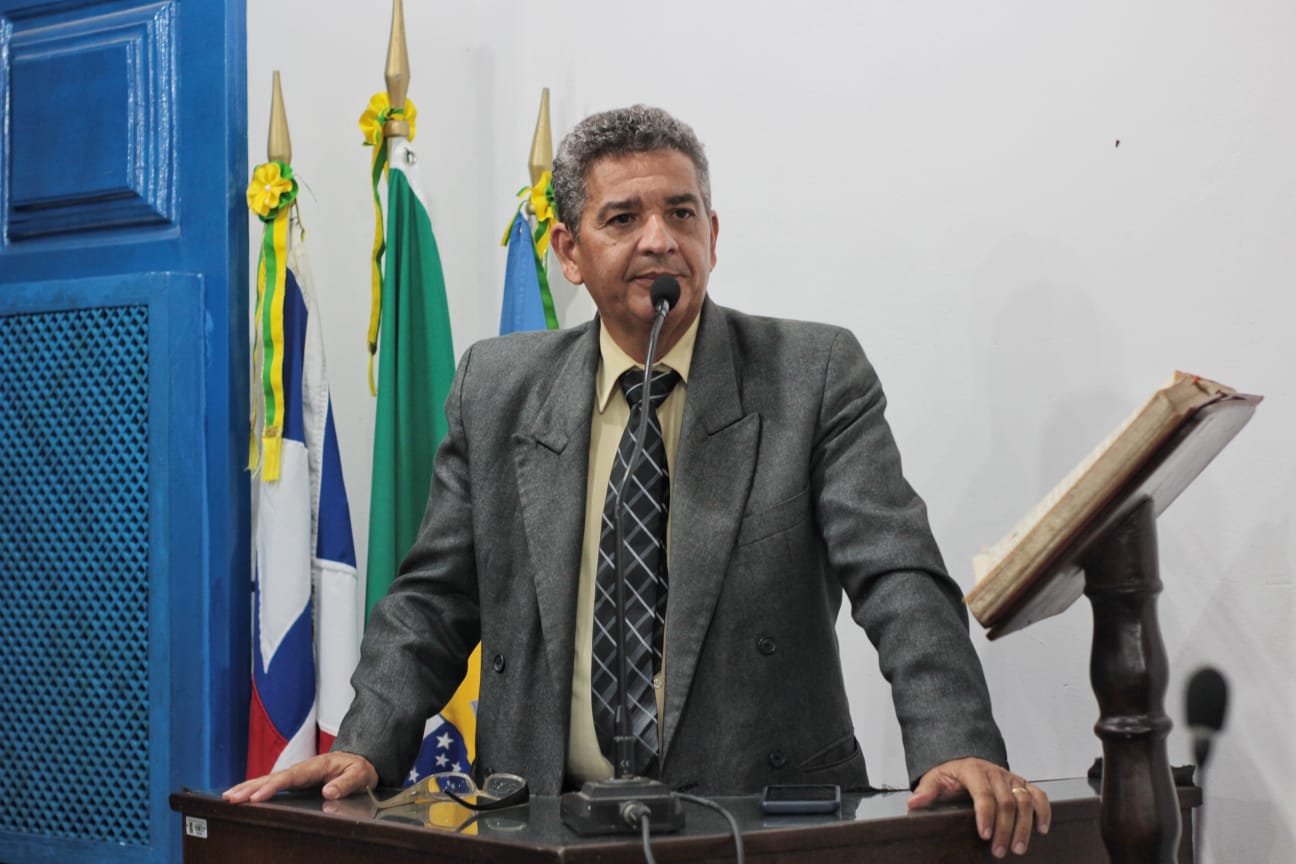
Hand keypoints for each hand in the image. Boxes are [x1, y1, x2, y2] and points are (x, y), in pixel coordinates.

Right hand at [222, 751, 377, 803]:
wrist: (361, 761)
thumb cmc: (360, 769)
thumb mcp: (360, 775)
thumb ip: (346, 783)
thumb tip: (328, 792)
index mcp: (317, 765)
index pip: (291, 777)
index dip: (273, 786)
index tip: (257, 796)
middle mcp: (303, 768)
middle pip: (273, 777)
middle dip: (251, 787)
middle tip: (231, 797)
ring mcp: (297, 774)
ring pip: (269, 780)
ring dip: (248, 787)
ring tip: (228, 797)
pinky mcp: (295, 781)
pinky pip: (273, 784)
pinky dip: (256, 789)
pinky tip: (242, 796)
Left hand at [907, 757, 1050, 858]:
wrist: (963, 761)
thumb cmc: (949, 776)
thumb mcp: (934, 780)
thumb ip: (926, 792)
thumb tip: (914, 803)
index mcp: (973, 770)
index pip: (983, 793)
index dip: (985, 815)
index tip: (984, 835)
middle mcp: (995, 772)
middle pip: (1007, 801)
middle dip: (1005, 828)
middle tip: (999, 851)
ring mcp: (1011, 778)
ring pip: (1025, 801)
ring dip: (1024, 826)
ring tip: (1018, 848)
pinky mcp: (1022, 784)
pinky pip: (1039, 795)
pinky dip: (1043, 811)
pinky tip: (1042, 829)